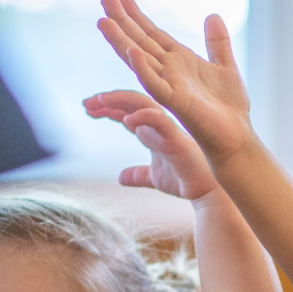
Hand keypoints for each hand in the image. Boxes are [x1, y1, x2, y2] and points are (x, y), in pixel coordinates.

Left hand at [83, 90, 216, 199]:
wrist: (206, 192)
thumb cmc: (184, 181)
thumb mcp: (154, 178)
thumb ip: (138, 174)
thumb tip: (121, 177)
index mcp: (152, 131)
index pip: (126, 112)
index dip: (106, 108)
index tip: (87, 108)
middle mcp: (158, 125)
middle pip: (130, 102)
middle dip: (107, 100)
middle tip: (86, 103)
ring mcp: (167, 128)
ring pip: (142, 102)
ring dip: (119, 99)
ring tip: (99, 101)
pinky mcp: (176, 137)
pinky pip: (158, 120)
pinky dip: (142, 116)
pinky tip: (126, 121)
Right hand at [97, 0, 251, 162]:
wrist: (238, 135)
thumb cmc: (231, 107)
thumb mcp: (226, 66)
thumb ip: (217, 43)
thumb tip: (213, 15)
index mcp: (180, 61)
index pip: (153, 34)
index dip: (137, 16)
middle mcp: (170, 72)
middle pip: (140, 42)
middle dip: (122, 22)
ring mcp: (170, 86)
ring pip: (139, 60)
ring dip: (121, 41)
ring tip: (104, 22)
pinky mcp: (176, 102)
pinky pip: (155, 85)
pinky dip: (143, 68)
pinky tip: (132, 52)